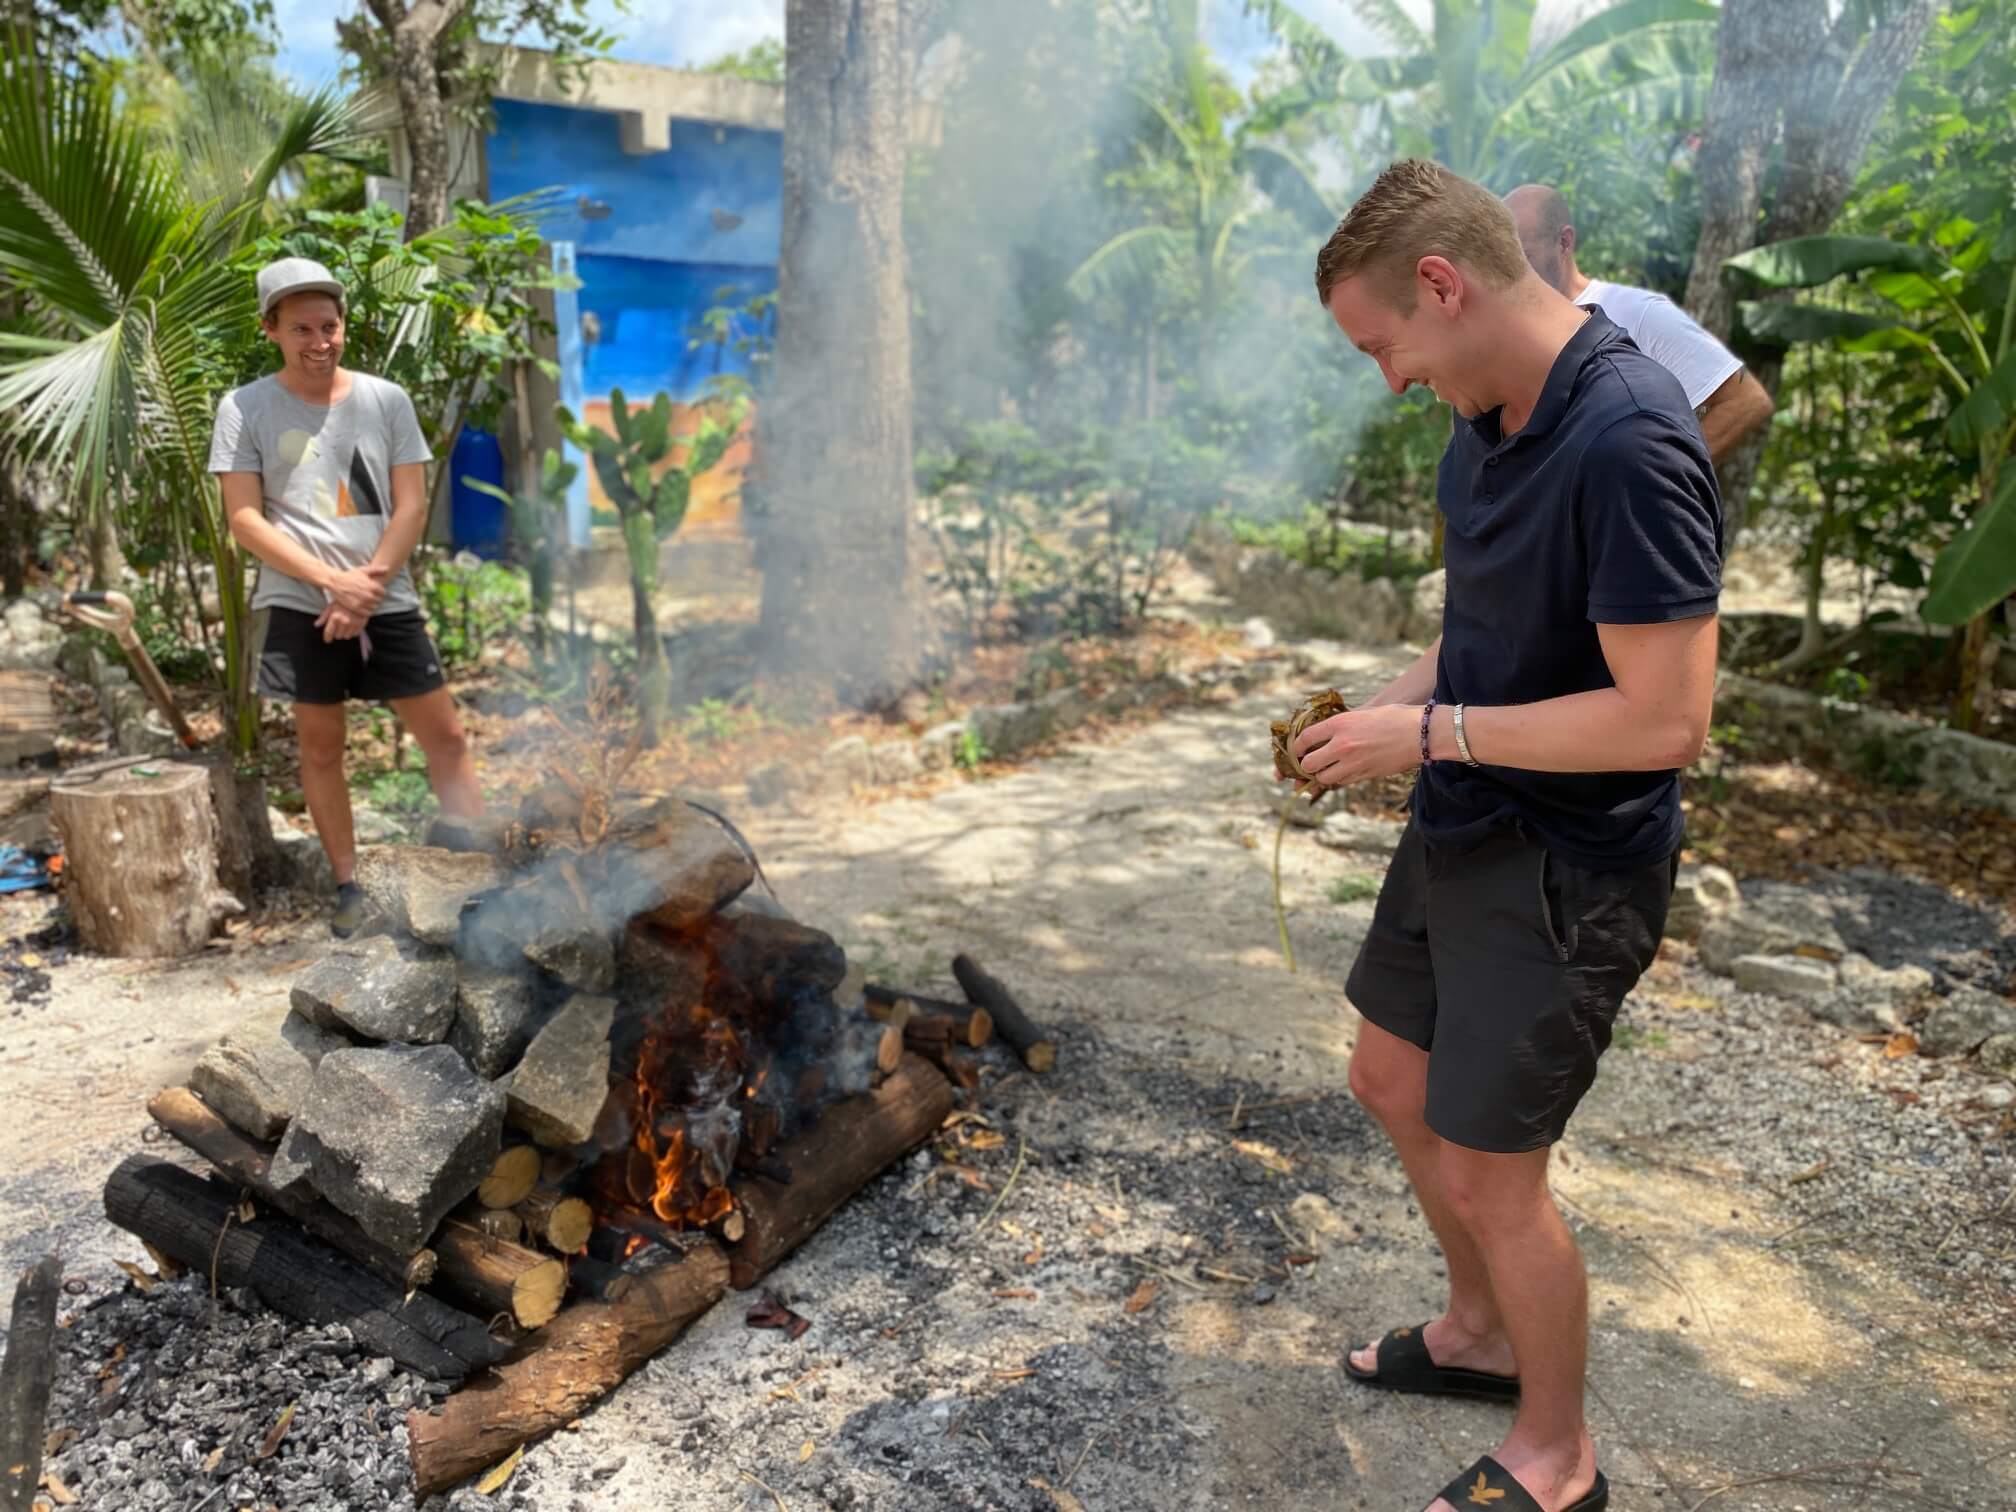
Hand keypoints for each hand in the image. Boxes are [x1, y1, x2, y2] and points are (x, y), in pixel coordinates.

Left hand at [317, 605, 365, 641]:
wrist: (359, 596)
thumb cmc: (343, 601)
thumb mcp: (331, 606)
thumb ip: (324, 616)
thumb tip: (316, 625)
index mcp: (335, 617)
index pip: (328, 633)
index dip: (327, 638)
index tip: (327, 640)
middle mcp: (344, 622)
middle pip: (338, 636)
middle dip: (337, 633)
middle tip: (338, 627)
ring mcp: (354, 624)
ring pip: (347, 636)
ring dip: (345, 633)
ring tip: (346, 626)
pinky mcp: (361, 624)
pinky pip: (355, 634)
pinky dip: (353, 632)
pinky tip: (352, 626)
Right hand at [324, 562, 388, 616]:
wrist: (336, 582)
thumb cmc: (350, 575)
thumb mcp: (364, 571)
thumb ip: (377, 570)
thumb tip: (387, 568)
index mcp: (373, 586)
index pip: (383, 593)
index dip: (379, 592)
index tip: (374, 591)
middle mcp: (369, 595)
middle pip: (379, 601)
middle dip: (376, 599)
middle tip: (369, 596)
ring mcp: (363, 602)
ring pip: (374, 607)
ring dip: (371, 605)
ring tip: (366, 601)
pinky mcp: (356, 608)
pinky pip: (367, 613)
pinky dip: (366, 611)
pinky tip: (362, 606)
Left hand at [1290, 704, 1423, 787]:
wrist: (1422, 734)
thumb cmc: (1396, 718)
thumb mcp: (1365, 713)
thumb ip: (1344, 725)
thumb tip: (1328, 733)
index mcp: (1340, 723)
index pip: (1305, 738)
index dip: (1298, 746)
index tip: (1298, 750)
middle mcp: (1342, 744)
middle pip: (1309, 764)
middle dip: (1306, 766)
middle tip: (1311, 763)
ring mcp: (1353, 762)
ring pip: (1324, 778)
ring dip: (1323, 775)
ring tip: (1328, 768)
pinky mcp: (1365, 775)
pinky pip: (1343, 782)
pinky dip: (1340, 779)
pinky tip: (1345, 771)